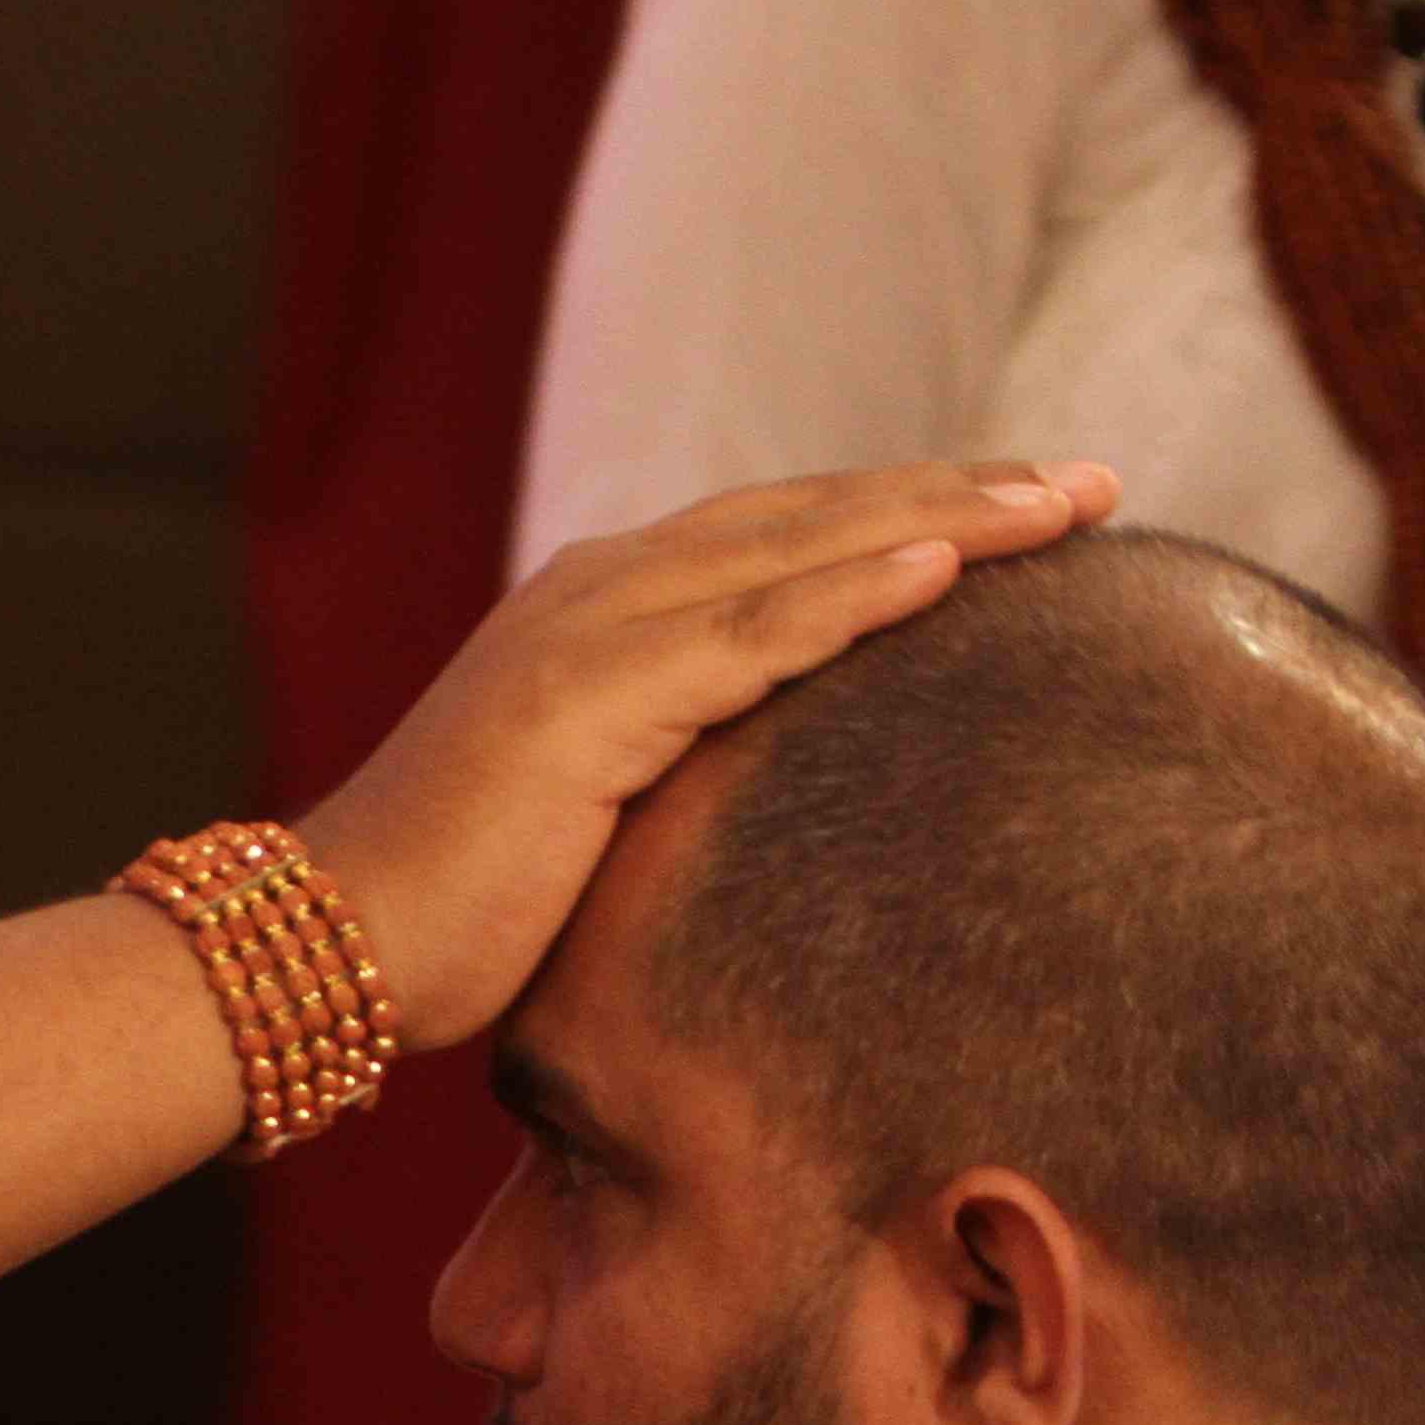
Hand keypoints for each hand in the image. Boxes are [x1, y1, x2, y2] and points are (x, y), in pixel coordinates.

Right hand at [300, 461, 1114, 1046]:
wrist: (330, 940)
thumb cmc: (450, 914)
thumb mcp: (588, 821)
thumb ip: (673, 777)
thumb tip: (778, 813)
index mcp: (597, 609)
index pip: (783, 536)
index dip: (910, 511)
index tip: (1031, 512)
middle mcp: (597, 590)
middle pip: (813, 515)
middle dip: (959, 491)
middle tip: (1094, 483)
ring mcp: (591, 632)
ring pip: (801, 551)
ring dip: (945, 518)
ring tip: (1065, 504)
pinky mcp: (592, 699)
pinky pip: (752, 633)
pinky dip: (855, 590)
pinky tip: (951, 566)